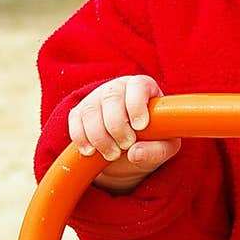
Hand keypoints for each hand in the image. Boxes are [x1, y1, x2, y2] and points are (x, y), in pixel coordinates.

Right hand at [68, 75, 180, 192]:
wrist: (129, 150)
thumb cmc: (152, 141)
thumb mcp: (164, 147)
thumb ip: (158, 151)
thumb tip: (135, 153)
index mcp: (144, 87)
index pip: (138, 85)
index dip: (136, 105)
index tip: (140, 126)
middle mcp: (118, 87)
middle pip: (111, 97)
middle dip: (117, 126)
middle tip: (125, 146)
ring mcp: (96, 97)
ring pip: (90, 110)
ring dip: (99, 137)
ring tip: (112, 154)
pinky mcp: (79, 112)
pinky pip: (75, 121)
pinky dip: (82, 139)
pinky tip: (91, 152)